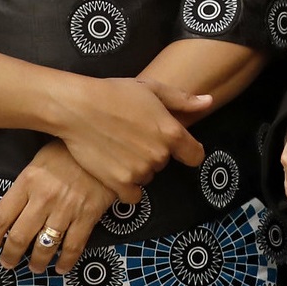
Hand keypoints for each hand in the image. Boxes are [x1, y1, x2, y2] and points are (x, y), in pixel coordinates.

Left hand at [0, 140, 114, 274]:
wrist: (104, 144)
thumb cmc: (69, 150)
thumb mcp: (40, 160)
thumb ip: (26, 185)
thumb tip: (14, 212)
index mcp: (28, 180)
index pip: (1, 216)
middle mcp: (44, 197)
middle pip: (19, 236)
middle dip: (10, 255)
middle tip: (7, 263)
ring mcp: (66, 208)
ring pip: (45, 246)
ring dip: (37, 262)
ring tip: (34, 267)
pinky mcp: (87, 215)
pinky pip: (73, 246)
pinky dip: (65, 262)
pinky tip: (61, 267)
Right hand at [58, 76, 208, 199]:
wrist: (78, 108)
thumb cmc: (114, 93)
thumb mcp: (152, 89)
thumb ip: (182, 100)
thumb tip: (208, 102)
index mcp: (171, 132)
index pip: (195, 155)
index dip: (188, 151)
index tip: (178, 148)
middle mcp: (159, 155)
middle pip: (165, 163)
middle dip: (154, 153)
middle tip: (134, 136)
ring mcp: (140, 171)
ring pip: (148, 176)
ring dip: (139, 168)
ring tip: (119, 147)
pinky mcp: (119, 183)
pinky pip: (133, 196)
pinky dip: (127, 187)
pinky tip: (116, 169)